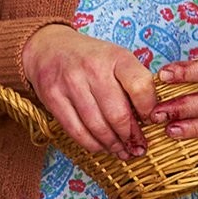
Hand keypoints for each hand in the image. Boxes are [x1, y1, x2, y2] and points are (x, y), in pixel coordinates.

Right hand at [21, 25, 158, 160]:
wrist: (47, 48)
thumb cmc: (89, 58)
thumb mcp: (116, 58)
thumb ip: (134, 82)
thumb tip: (149, 118)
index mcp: (115, 57)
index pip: (140, 86)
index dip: (149, 109)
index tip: (150, 120)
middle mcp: (92, 68)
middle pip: (118, 114)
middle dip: (130, 136)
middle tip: (137, 146)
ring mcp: (70, 83)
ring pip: (97, 126)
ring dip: (113, 144)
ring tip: (121, 151)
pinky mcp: (52, 97)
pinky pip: (76, 130)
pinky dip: (92, 144)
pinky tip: (100, 146)